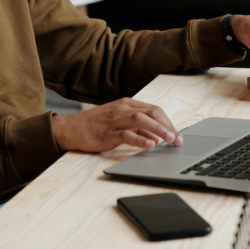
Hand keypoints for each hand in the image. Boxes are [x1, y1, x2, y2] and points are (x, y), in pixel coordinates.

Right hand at [50, 98, 182, 152]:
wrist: (70, 129)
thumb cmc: (95, 126)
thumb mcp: (119, 122)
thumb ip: (137, 127)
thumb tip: (156, 136)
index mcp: (127, 104)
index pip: (154, 109)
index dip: (168, 122)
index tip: (177, 134)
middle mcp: (122, 109)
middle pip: (152, 112)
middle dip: (168, 126)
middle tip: (178, 139)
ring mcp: (115, 120)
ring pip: (142, 120)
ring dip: (159, 130)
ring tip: (170, 140)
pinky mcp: (107, 132)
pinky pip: (126, 134)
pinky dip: (140, 138)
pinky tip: (150, 144)